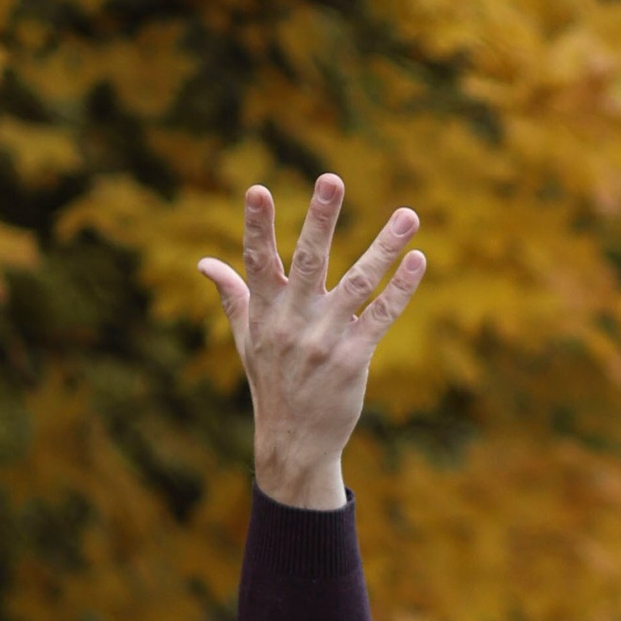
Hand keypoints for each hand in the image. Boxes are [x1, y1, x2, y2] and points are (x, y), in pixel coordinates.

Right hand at [197, 174, 424, 509]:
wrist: (294, 442)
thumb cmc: (270, 383)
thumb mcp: (246, 339)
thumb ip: (231, 295)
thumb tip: (203, 262)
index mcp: (264, 312)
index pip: (257, 260)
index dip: (256, 226)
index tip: (256, 189)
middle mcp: (292, 321)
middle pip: (307, 261)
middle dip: (319, 219)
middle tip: (331, 179)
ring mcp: (324, 339)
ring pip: (357, 282)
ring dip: (384, 247)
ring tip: (408, 214)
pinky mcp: (354, 358)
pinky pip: (381, 316)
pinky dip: (401, 289)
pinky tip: (418, 260)